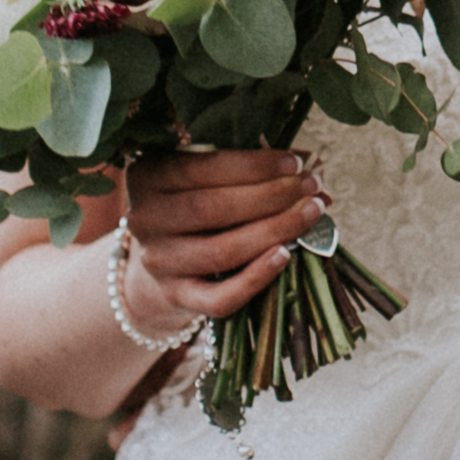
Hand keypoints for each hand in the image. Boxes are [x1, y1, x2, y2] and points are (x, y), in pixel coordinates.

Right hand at [117, 148, 322, 322]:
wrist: (166, 255)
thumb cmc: (199, 200)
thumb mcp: (211, 175)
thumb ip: (254, 169)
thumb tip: (314, 170)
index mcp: (148, 176)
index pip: (203, 168)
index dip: (254, 166)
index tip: (296, 162)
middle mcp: (145, 219)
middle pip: (213, 209)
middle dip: (271, 196)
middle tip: (311, 187)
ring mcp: (159, 262)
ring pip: (221, 252)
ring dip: (274, 230)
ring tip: (311, 213)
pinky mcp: (177, 297)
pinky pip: (220, 298)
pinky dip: (256, 278)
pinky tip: (285, 255)